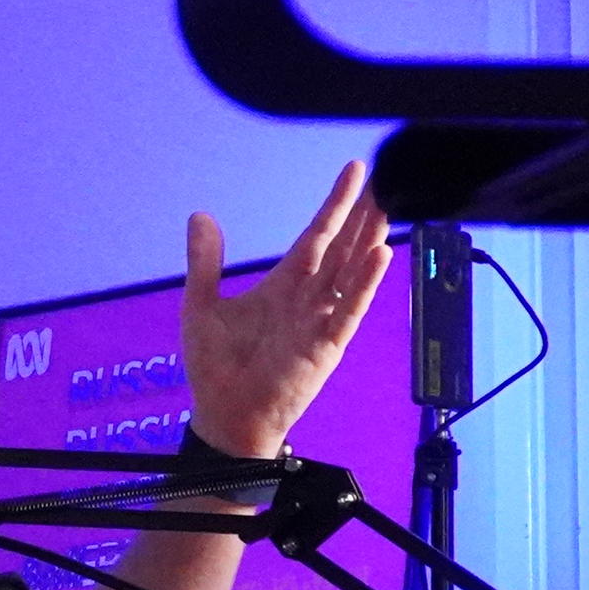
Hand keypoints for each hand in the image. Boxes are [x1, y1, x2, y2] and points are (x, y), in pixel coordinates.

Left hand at [178, 161, 394, 458]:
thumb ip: (206, 262)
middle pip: (342, 248)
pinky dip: (365, 284)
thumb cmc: (217, 368)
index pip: (317, 236)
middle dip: (362, 214)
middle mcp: (308, 299)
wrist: (225, 417)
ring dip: (370, 240)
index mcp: (284, 286)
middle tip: (384, 178)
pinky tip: (382, 255)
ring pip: (352, 272)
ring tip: (388, 207)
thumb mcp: (202, 305)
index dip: (335, 205)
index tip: (354, 173)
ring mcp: (321, 321)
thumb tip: (200, 216)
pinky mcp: (325, 346)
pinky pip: (349, 310)